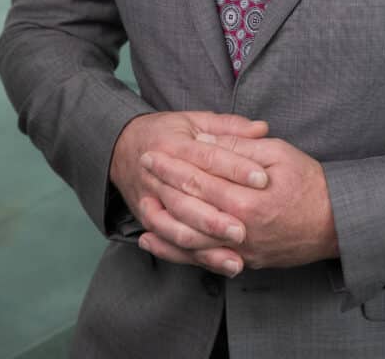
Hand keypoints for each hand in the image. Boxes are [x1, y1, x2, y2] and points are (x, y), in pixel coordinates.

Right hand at [110, 111, 268, 275]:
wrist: (122, 147)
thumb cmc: (166, 132)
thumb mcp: (195, 120)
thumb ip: (229, 127)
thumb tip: (262, 128)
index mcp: (172, 145)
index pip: (207, 157)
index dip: (235, 168)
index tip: (262, 179)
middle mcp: (157, 174)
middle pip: (188, 196)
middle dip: (217, 215)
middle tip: (246, 228)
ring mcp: (150, 200)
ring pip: (175, 225)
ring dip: (205, 241)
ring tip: (236, 252)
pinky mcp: (147, 220)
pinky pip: (169, 242)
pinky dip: (192, 256)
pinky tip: (220, 265)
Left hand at [139, 135, 338, 270]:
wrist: (335, 222)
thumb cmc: (309, 183)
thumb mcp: (279, 153)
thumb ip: (239, 149)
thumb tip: (205, 141)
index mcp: (247, 199)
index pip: (200, 179)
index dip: (174, 165)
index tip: (153, 151)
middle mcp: (239, 230)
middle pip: (190, 209)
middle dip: (163, 187)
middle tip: (142, 168)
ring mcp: (240, 250)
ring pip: (191, 240)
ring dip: (162, 223)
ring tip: (141, 206)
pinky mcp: (244, 261)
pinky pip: (203, 260)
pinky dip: (176, 252)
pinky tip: (156, 243)